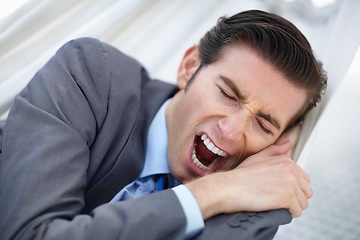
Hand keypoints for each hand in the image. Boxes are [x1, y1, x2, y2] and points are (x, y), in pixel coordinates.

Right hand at [186, 140, 312, 219]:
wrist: (228, 188)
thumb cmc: (239, 176)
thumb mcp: (257, 158)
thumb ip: (275, 151)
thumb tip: (288, 144)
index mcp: (286, 160)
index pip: (303, 180)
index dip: (291, 188)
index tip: (276, 190)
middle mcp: (291, 169)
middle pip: (306, 192)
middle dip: (293, 198)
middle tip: (274, 197)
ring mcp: (290, 182)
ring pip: (302, 203)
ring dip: (289, 207)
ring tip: (272, 202)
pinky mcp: (288, 196)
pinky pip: (297, 211)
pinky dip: (286, 213)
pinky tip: (272, 207)